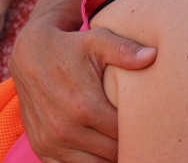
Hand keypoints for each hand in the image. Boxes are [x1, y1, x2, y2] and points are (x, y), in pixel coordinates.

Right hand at [9, 20, 155, 162]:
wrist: (30, 54)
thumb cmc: (71, 46)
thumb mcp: (99, 41)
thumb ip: (126, 51)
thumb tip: (153, 55)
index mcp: (85, 106)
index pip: (123, 134)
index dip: (141, 130)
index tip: (151, 124)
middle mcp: (65, 129)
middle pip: (110, 152)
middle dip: (128, 145)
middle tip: (142, 135)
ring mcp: (51, 141)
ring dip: (108, 156)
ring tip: (123, 141)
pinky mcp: (41, 147)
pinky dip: (87, 162)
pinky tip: (100, 149)